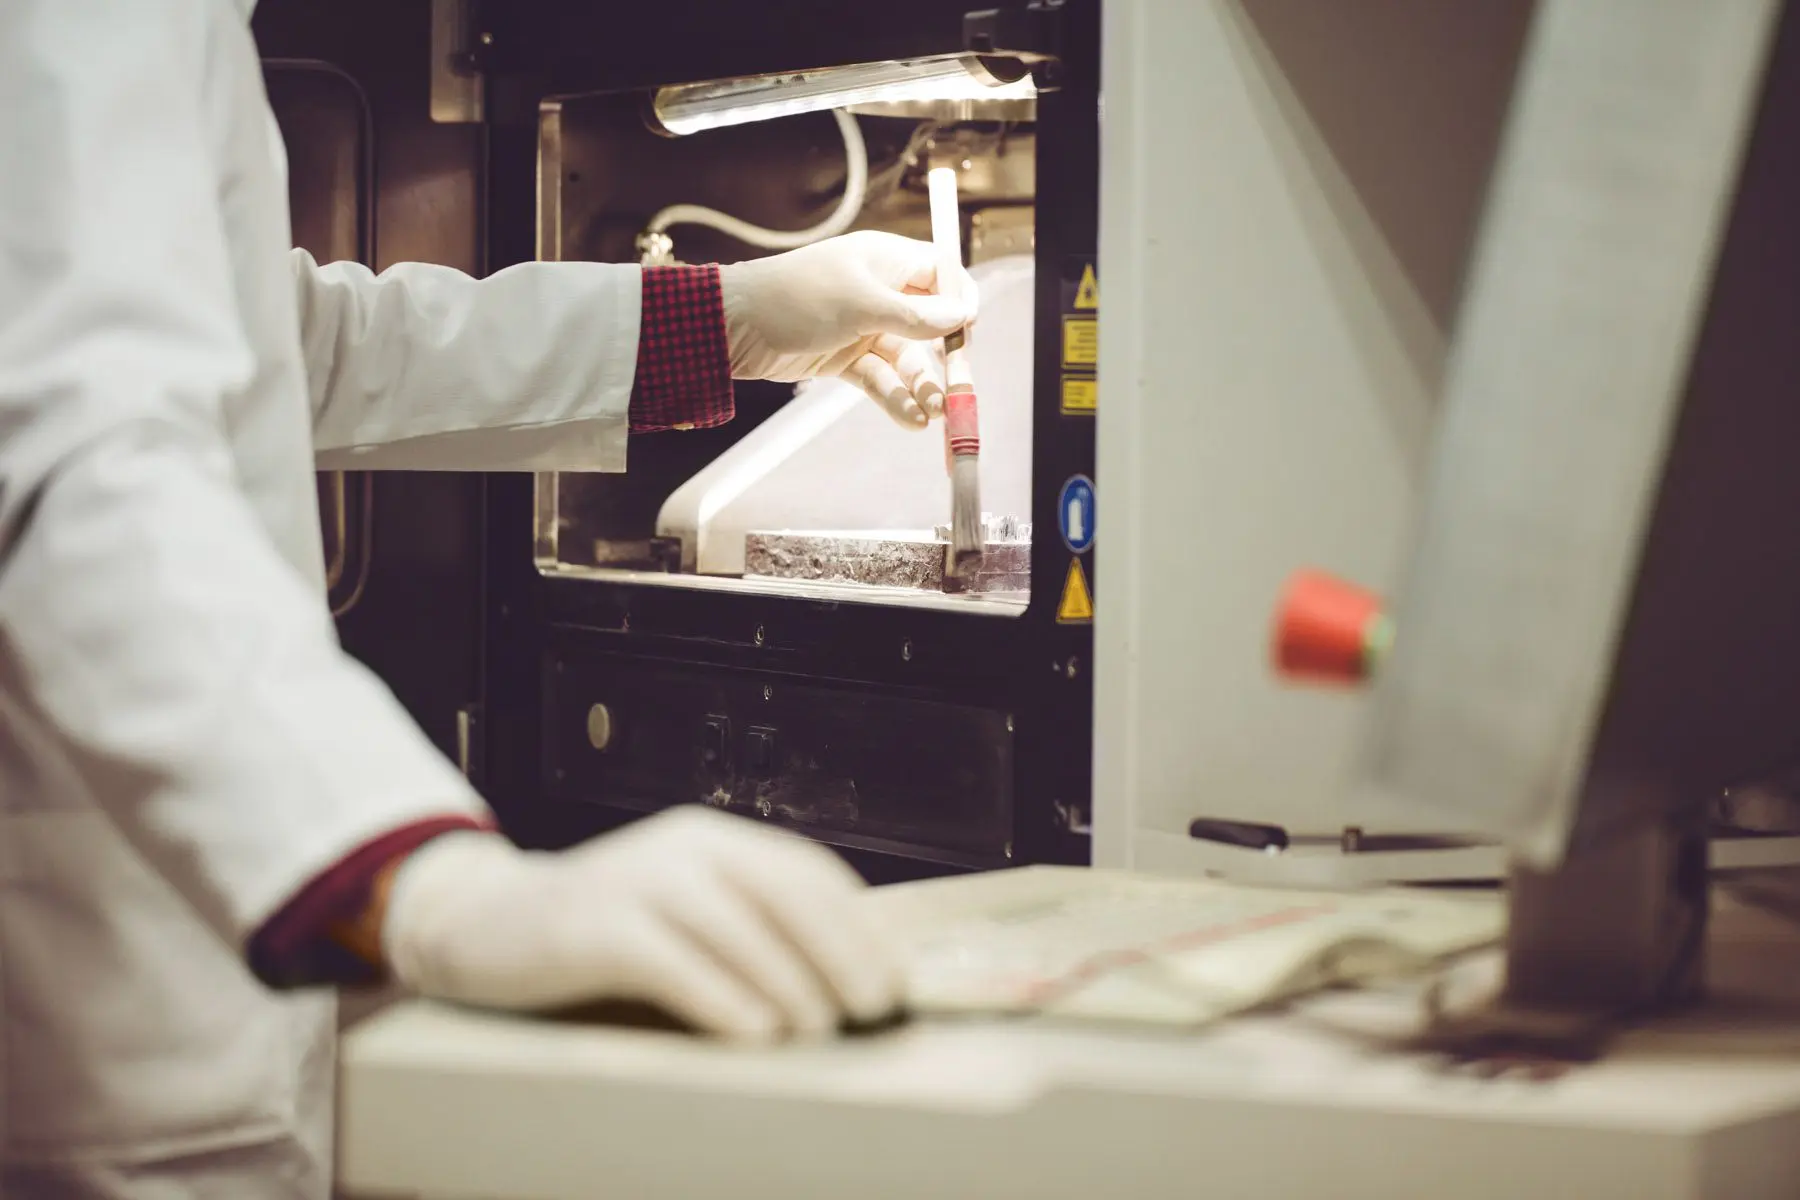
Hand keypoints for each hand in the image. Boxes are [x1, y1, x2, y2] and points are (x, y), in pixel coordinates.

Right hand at [380, 806, 904, 1040]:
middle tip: (873, 1006)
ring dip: (788, 980)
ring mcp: (637, 880)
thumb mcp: (681, 909)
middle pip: (783, 892)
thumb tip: (839, 978)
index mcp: (713, 840)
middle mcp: (682, 847)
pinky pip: (671, 960)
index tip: (894, 976)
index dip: (859, 924)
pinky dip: (719, 996)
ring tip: (821, 1028)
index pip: (807, 871)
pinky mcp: (595, 924)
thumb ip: (745, 925)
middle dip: (840, 950)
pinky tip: (752, 1032)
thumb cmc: (602, 931)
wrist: (484, 924)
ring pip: (734, 925)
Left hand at [718, 229, 977, 429]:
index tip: (969, 327)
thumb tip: (962, 315)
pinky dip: (895, 398)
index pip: (939, 272)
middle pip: (928, 324)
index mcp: (884, 260)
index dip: (959, 298)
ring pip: (905, 358)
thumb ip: (915, 315)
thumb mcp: (862, 304)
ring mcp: (861, 327)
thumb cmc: (797, 298)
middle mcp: (878, 292)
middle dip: (944, 357)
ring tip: (934, 414)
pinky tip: (911, 420)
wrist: (732, 326)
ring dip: (921, 386)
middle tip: (958, 390)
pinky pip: (880, 379)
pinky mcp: (843, 359)